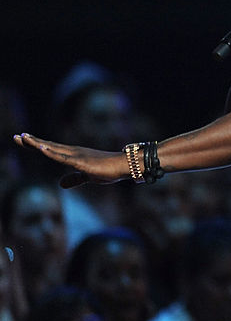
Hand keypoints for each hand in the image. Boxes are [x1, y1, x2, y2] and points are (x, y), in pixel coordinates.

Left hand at [12, 134, 126, 187]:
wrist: (125, 165)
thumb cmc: (109, 170)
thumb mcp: (88, 176)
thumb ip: (74, 179)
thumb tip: (61, 184)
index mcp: (73, 155)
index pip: (50, 149)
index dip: (35, 145)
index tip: (22, 139)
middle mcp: (72, 152)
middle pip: (48, 146)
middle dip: (31, 142)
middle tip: (16, 136)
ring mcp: (76, 155)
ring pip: (52, 149)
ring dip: (37, 144)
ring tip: (23, 138)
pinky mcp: (81, 161)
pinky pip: (62, 157)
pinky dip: (50, 152)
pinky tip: (41, 148)